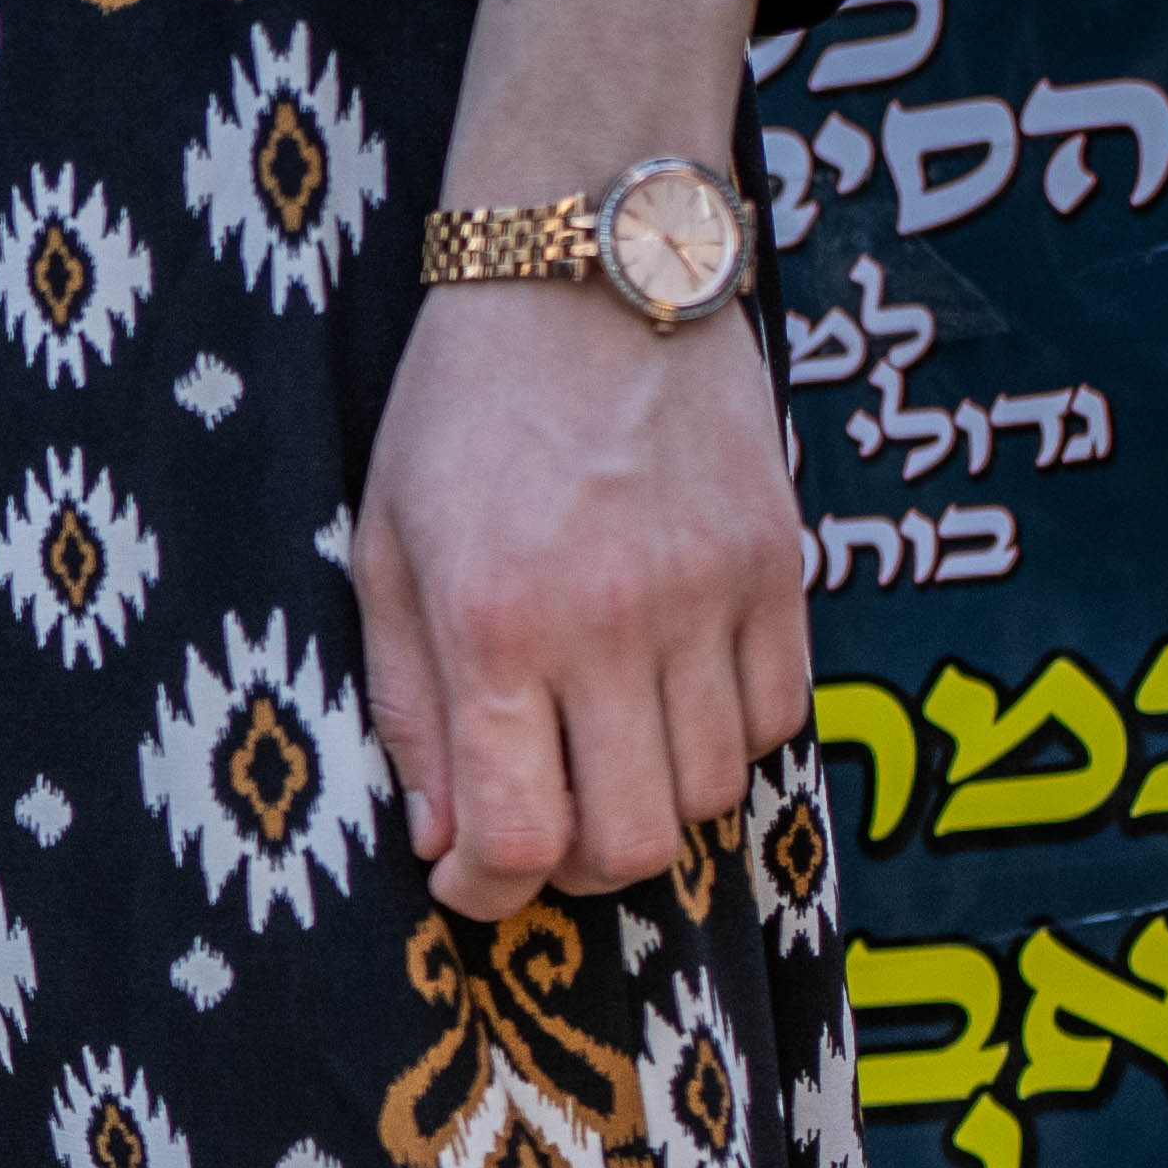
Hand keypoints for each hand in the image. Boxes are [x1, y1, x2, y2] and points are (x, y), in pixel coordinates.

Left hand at [355, 270, 805, 917]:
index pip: (517, 838)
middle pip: (630, 842)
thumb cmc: (463, 411)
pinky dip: (728, 741)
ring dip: (652, 806)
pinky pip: (781, 716)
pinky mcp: (778, 564)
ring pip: (709, 792)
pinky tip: (674, 704)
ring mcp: (711, 595)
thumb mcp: (387, 553)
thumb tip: (439, 839)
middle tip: (538, 834)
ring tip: (603, 759)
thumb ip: (409, 705)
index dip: (488, 895)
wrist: (589, 272)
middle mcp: (613, 622)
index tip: (468, 882)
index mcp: (496, 624)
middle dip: (573, 870)